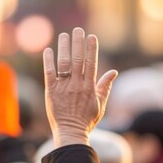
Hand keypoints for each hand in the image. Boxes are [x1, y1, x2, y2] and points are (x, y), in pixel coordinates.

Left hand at [43, 28, 117, 146]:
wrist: (70, 133)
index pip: (91, 63)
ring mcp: (63, 87)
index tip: (91, 37)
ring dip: (64, 47)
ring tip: (64, 35)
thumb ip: (105, 87)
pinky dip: (48, 61)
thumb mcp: (100, 104)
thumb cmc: (86, 120)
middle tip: (78, 30)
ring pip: (64, 63)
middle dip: (78, 43)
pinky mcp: (51, 91)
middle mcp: (77, 85)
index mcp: (89, 87)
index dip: (91, 49)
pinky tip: (48, 50)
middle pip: (78, 59)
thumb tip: (114, 72)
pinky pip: (49, 73)